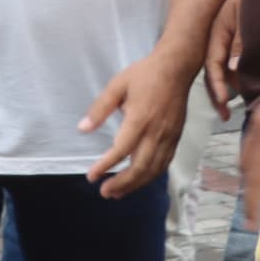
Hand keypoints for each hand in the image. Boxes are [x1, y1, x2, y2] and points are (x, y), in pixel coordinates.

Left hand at [79, 44, 190, 196]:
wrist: (177, 68)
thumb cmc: (144, 75)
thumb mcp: (116, 86)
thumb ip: (99, 109)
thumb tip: (82, 129)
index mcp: (141, 119)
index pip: (123, 149)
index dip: (106, 165)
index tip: (91, 176)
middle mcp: (158, 131)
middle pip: (141, 166)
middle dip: (122, 183)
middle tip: (104, 193)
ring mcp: (169, 136)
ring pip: (154, 168)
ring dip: (136, 184)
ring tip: (117, 193)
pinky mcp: (176, 137)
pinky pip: (164, 162)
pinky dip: (151, 175)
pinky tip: (138, 180)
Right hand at [202, 0, 241, 109]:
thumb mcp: (253, 16)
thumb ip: (243, 42)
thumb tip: (233, 69)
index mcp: (219, 27)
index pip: (212, 61)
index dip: (217, 82)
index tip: (224, 101)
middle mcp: (223, 34)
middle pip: (215, 67)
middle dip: (218, 92)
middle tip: (225, 115)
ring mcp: (234, 37)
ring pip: (227, 66)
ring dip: (230, 87)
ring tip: (234, 108)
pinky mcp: (246, 40)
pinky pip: (239, 62)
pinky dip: (241, 78)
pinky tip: (248, 90)